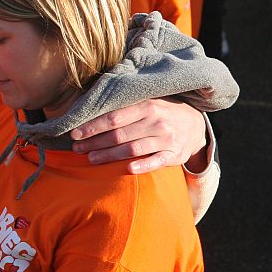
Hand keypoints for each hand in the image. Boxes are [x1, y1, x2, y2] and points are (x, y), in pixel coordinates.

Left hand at [70, 97, 206, 171]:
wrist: (195, 124)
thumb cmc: (162, 111)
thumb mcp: (147, 101)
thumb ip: (125, 104)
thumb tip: (90, 105)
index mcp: (147, 105)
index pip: (114, 117)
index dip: (93, 126)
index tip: (75, 133)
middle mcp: (156, 121)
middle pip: (119, 134)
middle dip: (95, 142)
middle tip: (77, 148)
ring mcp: (166, 138)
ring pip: (132, 149)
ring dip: (109, 155)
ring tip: (91, 159)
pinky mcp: (174, 154)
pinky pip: (156, 161)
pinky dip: (143, 166)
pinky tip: (128, 169)